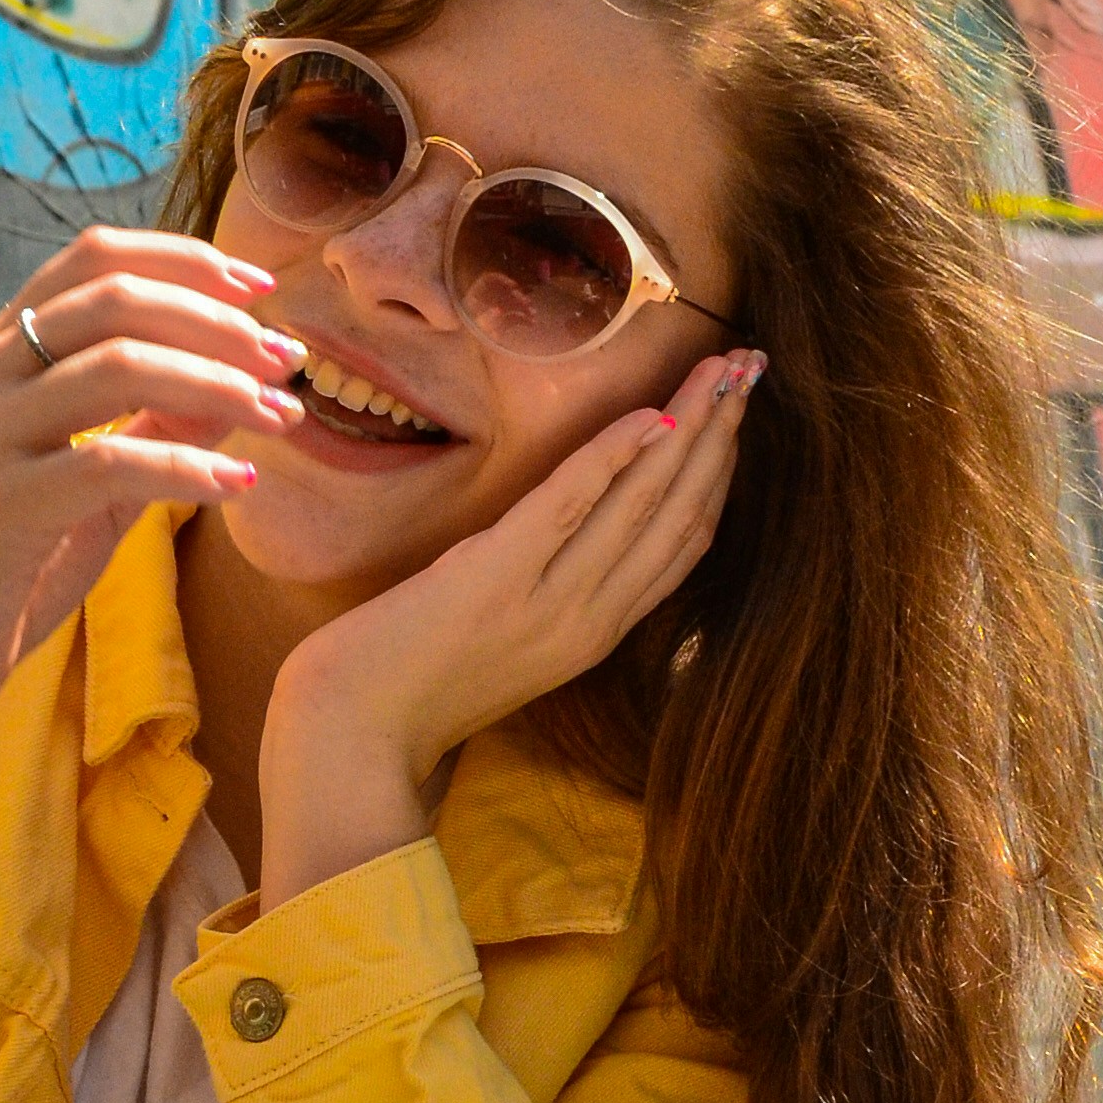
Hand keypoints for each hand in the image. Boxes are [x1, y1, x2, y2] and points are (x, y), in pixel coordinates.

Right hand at [0, 230, 304, 839]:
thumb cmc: (4, 568)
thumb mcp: (90, 484)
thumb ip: (153, 426)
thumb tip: (242, 386)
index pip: (93, 259)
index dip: (184, 261)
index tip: (260, 291)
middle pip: (114, 299)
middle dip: (217, 321)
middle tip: (285, 360)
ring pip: (117, 366)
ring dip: (217, 384)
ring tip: (280, 417)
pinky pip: (109, 462)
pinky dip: (188, 466)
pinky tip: (240, 487)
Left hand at [256, 351, 759, 908]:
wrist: (351, 734)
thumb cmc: (412, 690)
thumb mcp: (506, 647)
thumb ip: (553, 600)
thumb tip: (582, 534)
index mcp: (596, 635)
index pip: (683, 546)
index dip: (719, 477)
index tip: (738, 419)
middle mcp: (589, 621)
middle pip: (681, 515)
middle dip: (723, 435)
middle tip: (751, 368)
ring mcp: (547, 601)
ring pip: (644, 503)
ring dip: (690, 427)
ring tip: (721, 368)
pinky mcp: (496, 576)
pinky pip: (570, 506)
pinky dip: (614, 457)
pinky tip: (650, 414)